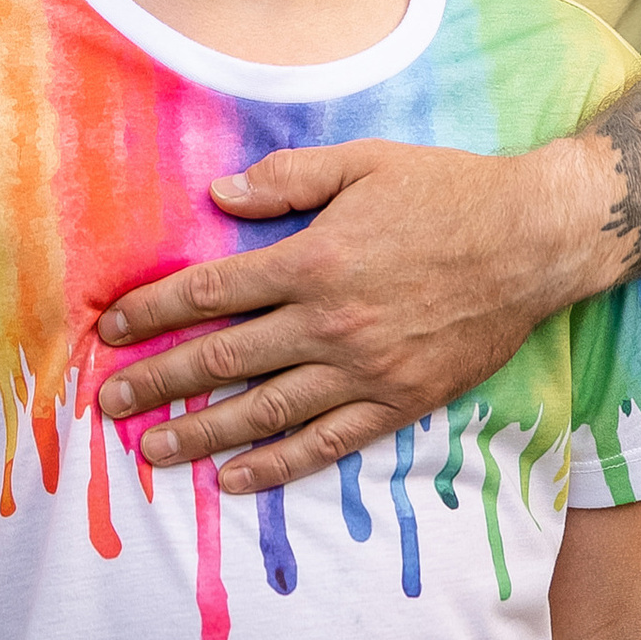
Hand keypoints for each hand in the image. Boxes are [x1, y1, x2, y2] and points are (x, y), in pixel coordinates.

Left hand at [95, 133, 606, 492]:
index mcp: (314, 259)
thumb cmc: (445, 191)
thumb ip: (287, 179)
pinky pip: (326, 443)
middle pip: (223, 358)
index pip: (212, 292)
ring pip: (264, 411)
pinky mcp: (398, 402)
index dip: (154, 312)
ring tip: (152, 450)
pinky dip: (277, 465)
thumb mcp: (362, 162)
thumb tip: (217, 195)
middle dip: (158, 380)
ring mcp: (365, 370)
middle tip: (108, 403)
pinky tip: (236, 478)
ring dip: (201, 433)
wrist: (532, 240)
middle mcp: (330, 322)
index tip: (113, 330)